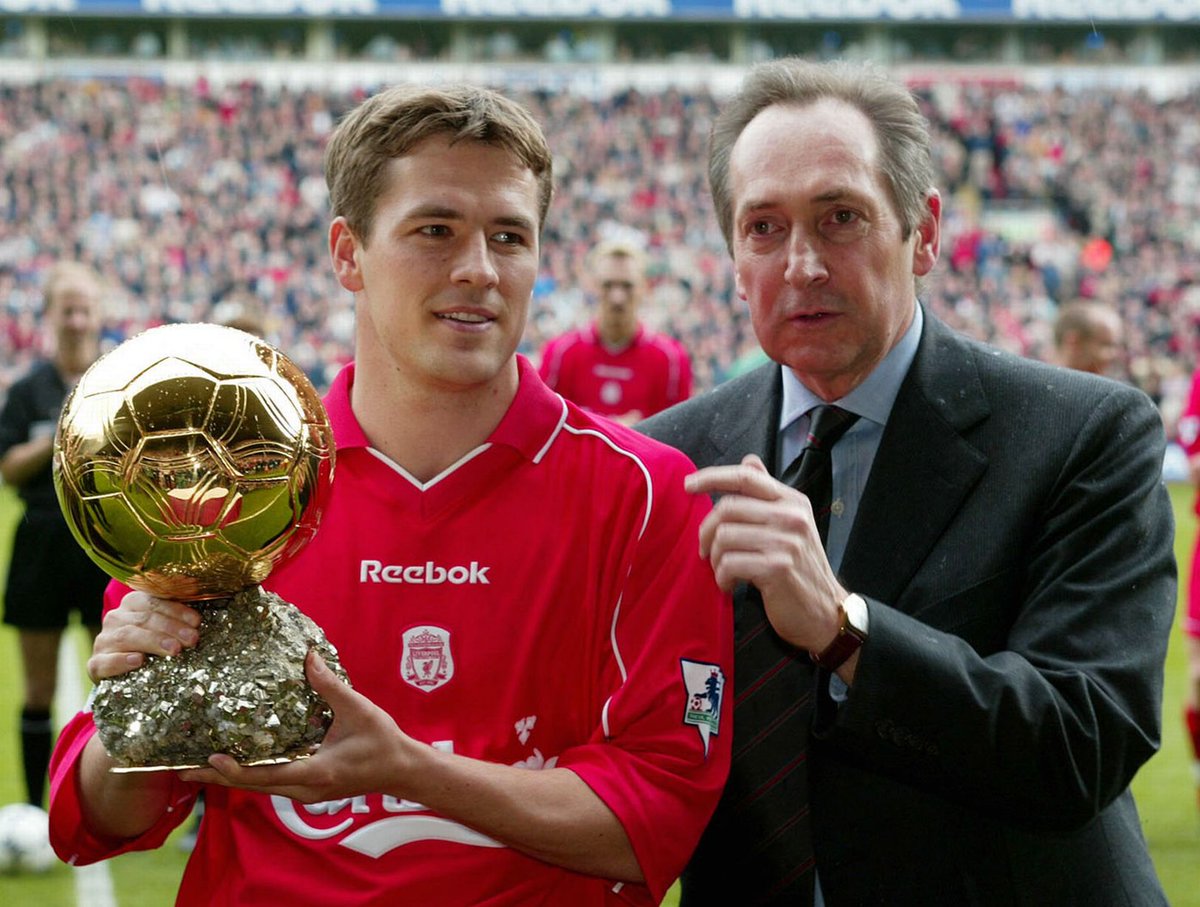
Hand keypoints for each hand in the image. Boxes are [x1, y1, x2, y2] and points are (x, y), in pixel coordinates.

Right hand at [87, 591, 200, 681]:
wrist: (120, 671)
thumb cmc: (150, 645)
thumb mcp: (164, 628)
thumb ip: (177, 619)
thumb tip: (200, 619)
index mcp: (133, 603)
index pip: (155, 602)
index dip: (177, 611)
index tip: (197, 622)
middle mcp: (116, 618)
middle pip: (145, 619)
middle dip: (171, 628)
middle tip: (191, 640)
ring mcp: (103, 640)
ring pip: (127, 636)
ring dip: (154, 642)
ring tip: (174, 650)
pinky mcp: (95, 663)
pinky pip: (105, 661)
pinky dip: (122, 660)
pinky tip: (138, 661)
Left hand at [178, 652, 406, 804]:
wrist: (401, 770)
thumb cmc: (382, 742)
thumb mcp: (359, 710)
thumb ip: (331, 686)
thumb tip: (308, 656)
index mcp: (314, 772)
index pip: (265, 775)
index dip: (234, 769)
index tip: (210, 758)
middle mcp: (304, 789)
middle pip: (251, 787)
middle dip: (217, 777)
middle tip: (182, 768)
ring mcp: (304, 792)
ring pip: (258, 787)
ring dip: (228, 777)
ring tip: (197, 766)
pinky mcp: (306, 788)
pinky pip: (270, 782)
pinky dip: (248, 773)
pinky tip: (234, 762)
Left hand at [685, 454, 844, 652]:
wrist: (825, 612)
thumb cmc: (799, 568)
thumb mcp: (791, 524)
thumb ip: (768, 494)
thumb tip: (748, 460)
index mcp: (792, 501)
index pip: (746, 477)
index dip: (712, 477)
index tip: (688, 485)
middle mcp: (791, 516)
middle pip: (728, 507)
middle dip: (707, 530)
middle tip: (705, 550)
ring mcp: (785, 542)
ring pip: (724, 536)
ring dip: (714, 558)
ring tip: (722, 570)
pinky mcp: (776, 568)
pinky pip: (729, 563)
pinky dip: (722, 577)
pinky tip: (730, 584)